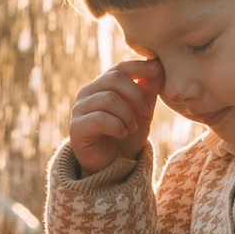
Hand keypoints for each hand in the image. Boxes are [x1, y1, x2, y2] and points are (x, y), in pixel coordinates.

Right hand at [67, 58, 158, 174]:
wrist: (113, 167)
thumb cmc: (126, 137)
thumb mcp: (142, 112)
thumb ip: (148, 90)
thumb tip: (158, 65)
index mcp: (102, 85)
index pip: (119, 68)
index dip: (139, 66)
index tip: (158, 69)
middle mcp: (88, 93)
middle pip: (114, 79)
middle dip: (137, 95)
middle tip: (147, 113)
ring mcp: (79, 109)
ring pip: (108, 99)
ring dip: (128, 115)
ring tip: (133, 129)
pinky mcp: (76, 127)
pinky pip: (99, 118)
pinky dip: (117, 126)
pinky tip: (122, 134)